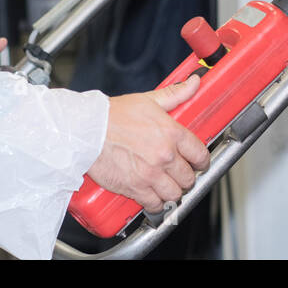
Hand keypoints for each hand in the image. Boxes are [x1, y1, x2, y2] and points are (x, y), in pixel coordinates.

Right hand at [86, 76, 209, 212]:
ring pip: (175, 194)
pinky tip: (153, 195)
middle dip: (186, 176)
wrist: (86, 132)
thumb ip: (176, 94)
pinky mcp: (135, 188)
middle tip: (179, 173)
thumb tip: (195, 83)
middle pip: (189, 177)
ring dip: (173, 191)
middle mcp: (164, 156)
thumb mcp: (149, 100)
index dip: (201, 160)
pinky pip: (155, 204)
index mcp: (172, 134)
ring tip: (166, 185)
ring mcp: (150, 174)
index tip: (197, 161)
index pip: (200, 154)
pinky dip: (157, 203)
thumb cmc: (114, 115)